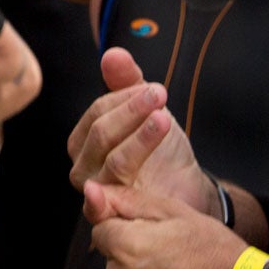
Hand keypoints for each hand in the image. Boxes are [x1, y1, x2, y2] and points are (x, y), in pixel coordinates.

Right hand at [69, 49, 221, 217]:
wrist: (185, 191)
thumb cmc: (161, 152)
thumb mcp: (147, 111)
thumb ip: (127, 83)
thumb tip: (112, 53)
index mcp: (83, 142)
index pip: (97, 112)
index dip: (126, 98)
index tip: (155, 88)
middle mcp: (82, 168)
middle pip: (102, 133)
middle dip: (133, 112)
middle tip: (160, 96)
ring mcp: (98, 193)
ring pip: (116, 160)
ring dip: (142, 136)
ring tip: (165, 118)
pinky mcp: (116, 214)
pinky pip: (126, 189)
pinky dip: (138, 166)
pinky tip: (156, 144)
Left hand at [88, 182, 246, 268]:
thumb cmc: (214, 252)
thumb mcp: (174, 212)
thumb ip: (127, 201)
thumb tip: (90, 189)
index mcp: (125, 247)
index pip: (102, 230)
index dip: (127, 228)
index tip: (153, 234)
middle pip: (111, 258)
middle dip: (131, 253)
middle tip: (169, 255)